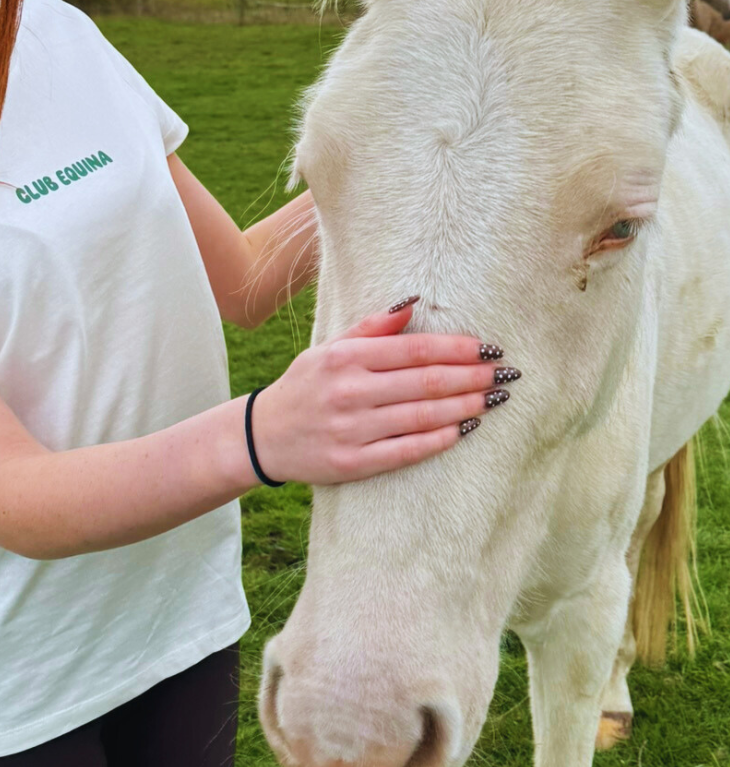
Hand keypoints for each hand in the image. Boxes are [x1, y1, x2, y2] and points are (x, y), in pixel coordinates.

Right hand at [247, 300, 517, 485]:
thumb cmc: (304, 387)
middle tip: (504, 373)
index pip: (413, 350)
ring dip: (463, 407)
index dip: (456, 348)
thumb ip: (371, 328)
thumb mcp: (328, 349)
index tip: (487, 347)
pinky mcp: (352, 463)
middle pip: (425, 382)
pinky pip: (406, 451)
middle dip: (470, 377)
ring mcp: (352, 429)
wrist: (262, 436)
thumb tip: (413, 303)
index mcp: (346, 358)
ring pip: (421, 416)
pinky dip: (438, 440)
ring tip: (492, 399)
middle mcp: (350, 392)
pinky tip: (463, 430)